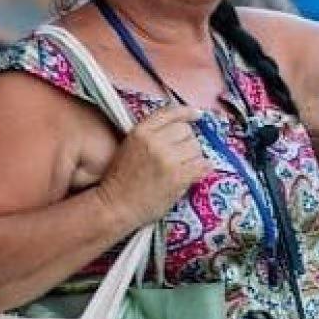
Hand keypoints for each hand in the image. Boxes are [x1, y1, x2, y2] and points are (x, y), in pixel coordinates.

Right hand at [96, 106, 211, 226]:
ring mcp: (168, 159)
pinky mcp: (178, 177)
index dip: (187, 112)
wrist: (115, 206)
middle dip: (187, 141)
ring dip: (194, 156)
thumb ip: (151, 134)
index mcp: (141, 131)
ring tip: (185, 166)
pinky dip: (203, 168)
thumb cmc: (120, 178)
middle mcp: (155, 142)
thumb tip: (180, 127)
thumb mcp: (130, 145)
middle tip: (181, 154)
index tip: (197, 115)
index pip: (170, 113)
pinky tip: (198, 171)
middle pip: (186, 131)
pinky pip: (202, 165)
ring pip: (196, 148)